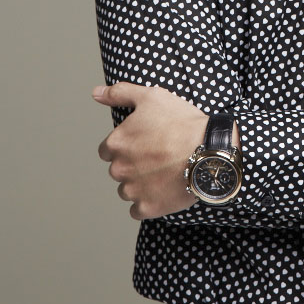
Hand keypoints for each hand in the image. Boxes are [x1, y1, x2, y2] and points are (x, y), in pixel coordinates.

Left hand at [93, 82, 239, 219]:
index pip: (108, 149)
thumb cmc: (181, 122)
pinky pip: (137, 209)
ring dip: (139, 183)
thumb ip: (120, 93)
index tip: (144, 142)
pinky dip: (148, 201)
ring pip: (127, 189)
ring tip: (163, 171)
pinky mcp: (147, 207)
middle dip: (133, 163)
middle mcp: (119, 168)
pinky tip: (163, 188)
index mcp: (116, 143)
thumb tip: (96, 94)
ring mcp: (133, 190)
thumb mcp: (151, 96)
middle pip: (118, 169)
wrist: (208, 150)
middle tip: (157, 154)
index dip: (126, 144)